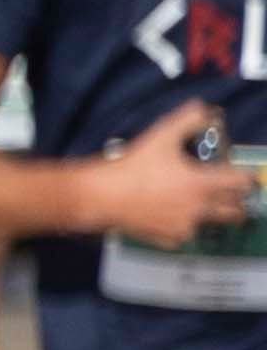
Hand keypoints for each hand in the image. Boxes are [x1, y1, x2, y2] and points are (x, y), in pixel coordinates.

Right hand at [91, 99, 255, 250]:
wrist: (103, 196)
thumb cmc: (132, 167)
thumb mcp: (160, 136)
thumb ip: (187, 120)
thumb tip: (203, 109)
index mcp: (203, 184)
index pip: (242, 183)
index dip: (246, 178)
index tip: (242, 176)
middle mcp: (200, 208)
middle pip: (235, 212)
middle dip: (236, 203)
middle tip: (228, 196)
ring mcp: (185, 227)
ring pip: (210, 225)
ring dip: (208, 216)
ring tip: (195, 205)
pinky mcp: (169, 240)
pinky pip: (186, 236)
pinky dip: (183, 227)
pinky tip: (171, 216)